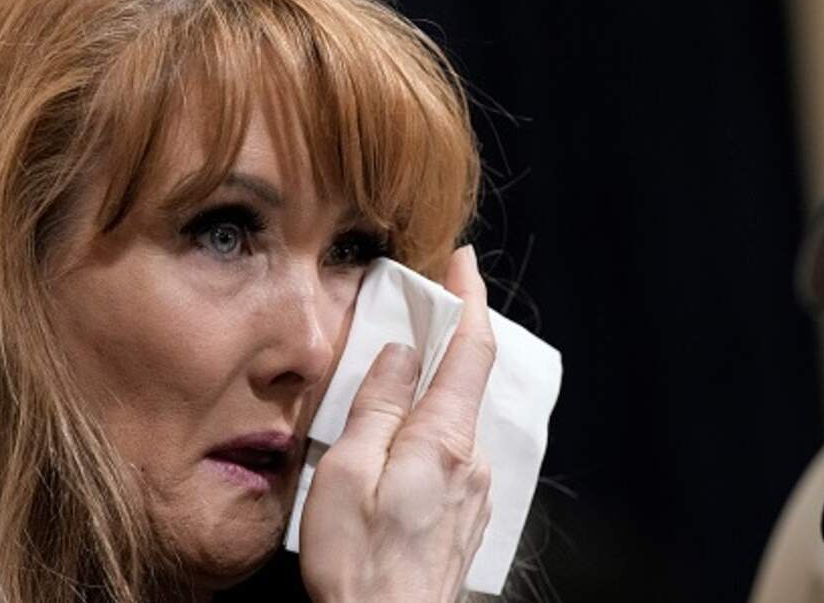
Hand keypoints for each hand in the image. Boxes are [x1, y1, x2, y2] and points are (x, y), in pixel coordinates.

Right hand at [299, 245, 496, 602]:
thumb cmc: (360, 562)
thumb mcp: (349, 472)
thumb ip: (379, 406)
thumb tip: (400, 353)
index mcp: (444, 440)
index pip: (471, 350)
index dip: (469, 299)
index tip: (462, 262)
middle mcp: (472, 460)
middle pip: (465, 381)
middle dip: (442, 341)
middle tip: (412, 313)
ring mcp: (474, 491)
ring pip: (454, 419)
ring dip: (430, 390)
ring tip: (388, 384)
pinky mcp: (465, 515)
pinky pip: (451, 452)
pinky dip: (429, 429)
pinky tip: (396, 444)